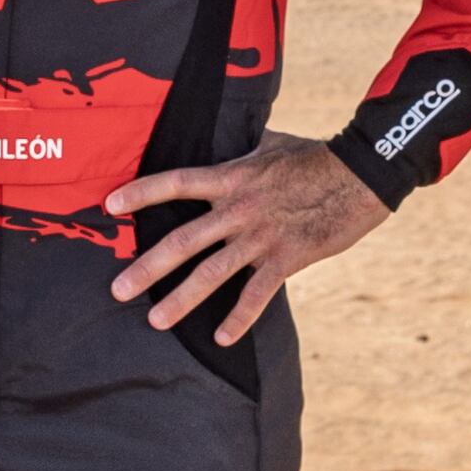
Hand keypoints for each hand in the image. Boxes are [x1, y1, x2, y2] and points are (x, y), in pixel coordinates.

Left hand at [102, 135, 390, 343]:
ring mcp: (261, 237)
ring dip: (181, 300)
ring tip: (155, 320)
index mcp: (232, 177)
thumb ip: (243, 148)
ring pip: (211, 273)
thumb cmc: (316, 156)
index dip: (141, 193)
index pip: (176, 183)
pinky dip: (238, 318)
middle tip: (117, 289)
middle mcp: (238, 209)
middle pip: (182, 241)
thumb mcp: (272, 144)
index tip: (110, 204)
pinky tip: (220, 338)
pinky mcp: (286, 258)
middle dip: (146, 267)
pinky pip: (256, 295)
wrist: (360, 174)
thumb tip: (227, 131)